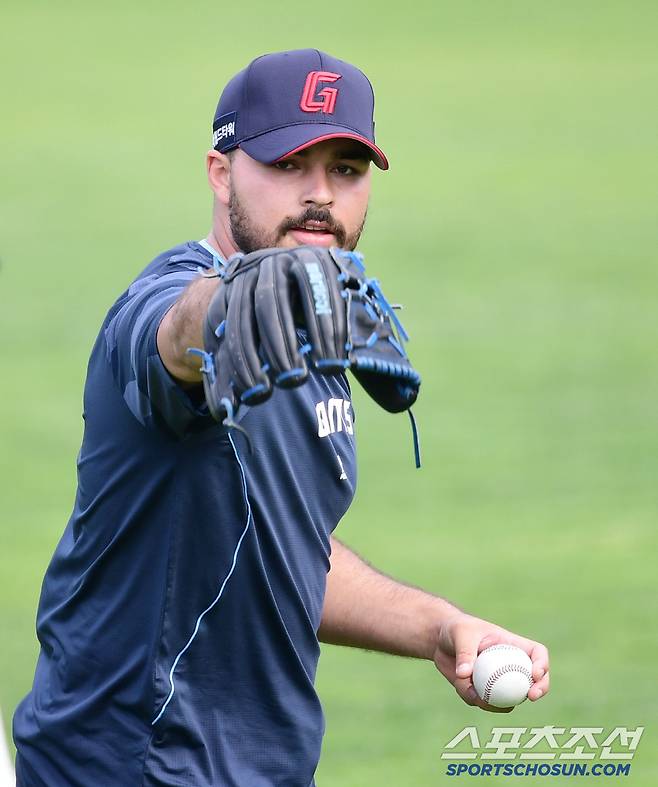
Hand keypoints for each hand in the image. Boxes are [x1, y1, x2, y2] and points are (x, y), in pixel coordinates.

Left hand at [432, 612, 549, 712]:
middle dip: (539, 690)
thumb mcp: (461, 633)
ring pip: (510, 698)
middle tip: (531, 697)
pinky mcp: (485, 692)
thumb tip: (465, 675)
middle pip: (535, 680)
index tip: (535, 674)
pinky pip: (485, 702)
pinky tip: (463, 687)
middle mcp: (511, 664)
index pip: (537, 653)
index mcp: (513, 645)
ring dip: (498, 702)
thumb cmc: (456, 628)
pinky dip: (475, 699)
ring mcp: (500, 680)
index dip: (542, 664)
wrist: (440, 640)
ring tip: (477, 695)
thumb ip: (465, 652)